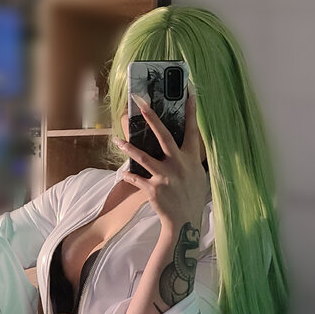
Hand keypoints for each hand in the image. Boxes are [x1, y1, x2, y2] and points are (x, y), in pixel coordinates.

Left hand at [112, 86, 207, 232]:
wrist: (185, 221)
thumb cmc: (192, 196)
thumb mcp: (197, 175)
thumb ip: (189, 159)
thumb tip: (182, 144)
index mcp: (191, 159)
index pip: (192, 130)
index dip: (192, 110)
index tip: (189, 91)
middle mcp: (178, 165)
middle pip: (163, 136)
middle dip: (152, 118)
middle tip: (141, 102)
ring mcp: (165, 177)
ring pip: (143, 157)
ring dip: (128, 148)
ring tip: (117, 140)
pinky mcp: (153, 189)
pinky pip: (137, 179)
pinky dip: (129, 176)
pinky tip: (124, 173)